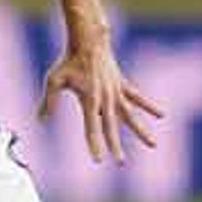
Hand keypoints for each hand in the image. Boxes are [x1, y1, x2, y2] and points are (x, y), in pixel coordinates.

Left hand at [40, 40, 162, 163]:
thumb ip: (48, 102)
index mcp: (89, 99)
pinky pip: (137, 97)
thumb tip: (40, 121)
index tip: (98, 160)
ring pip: (130, 115)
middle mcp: (105, 98)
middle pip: (111, 126)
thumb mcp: (54, 80)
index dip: (94, 144)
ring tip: (153, 145)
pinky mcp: (122, 84)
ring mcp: (116, 91)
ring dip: (141, 130)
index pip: (91, 127)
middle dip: (115, 145)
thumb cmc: (68, 60)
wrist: (88, 40)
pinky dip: (148, 106)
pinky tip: (161, 115)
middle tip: (120, 162)